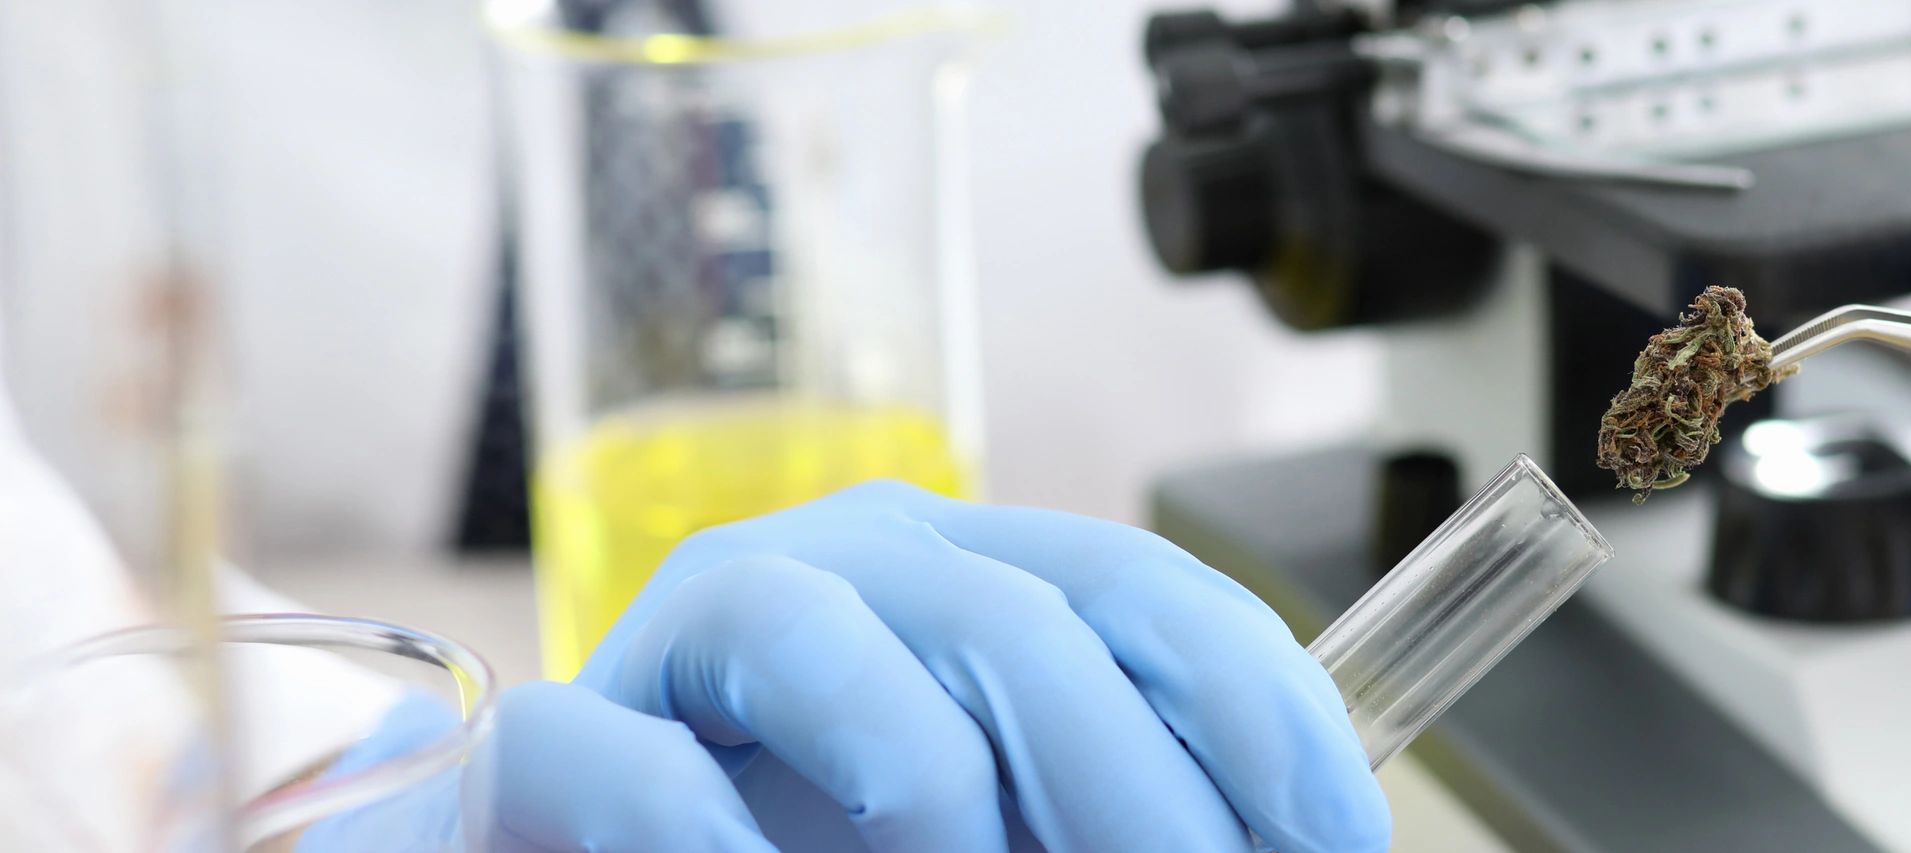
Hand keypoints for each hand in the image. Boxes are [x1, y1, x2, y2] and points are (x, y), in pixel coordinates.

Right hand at [545, 480, 1382, 850]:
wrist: (619, 852)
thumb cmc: (836, 845)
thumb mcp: (1015, 821)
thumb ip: (1112, 810)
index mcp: (976, 578)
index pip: (1144, 592)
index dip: (1258, 712)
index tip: (1338, 840)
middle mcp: (852, 566)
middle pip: (1019, 626)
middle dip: (1133, 792)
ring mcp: (699, 628)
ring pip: (831, 644)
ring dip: (938, 801)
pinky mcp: (564, 732)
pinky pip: (637, 763)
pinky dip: (712, 845)